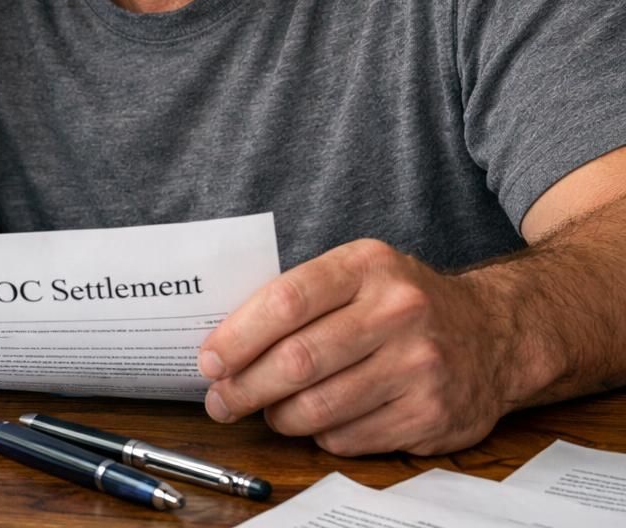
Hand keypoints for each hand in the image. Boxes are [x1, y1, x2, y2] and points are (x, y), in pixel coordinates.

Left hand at [198, 239, 523, 455]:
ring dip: (279, 416)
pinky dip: (322, 435)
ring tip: (268, 411)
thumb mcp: (358, 275)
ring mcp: (420, 365)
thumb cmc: (403, 303)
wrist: (495, 333)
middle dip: (245, 388)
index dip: (237, 337)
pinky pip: (350, 437)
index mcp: (368, 266)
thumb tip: (224, 343)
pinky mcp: (432, 413)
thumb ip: (299, 298)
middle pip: (298, 360)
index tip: (208, 361)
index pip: (286, 301)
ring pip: (319, 407)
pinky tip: (320, 422)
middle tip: (221, 401)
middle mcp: (398, 311)